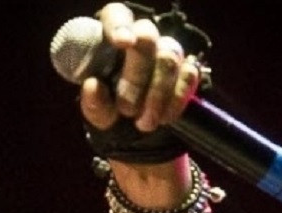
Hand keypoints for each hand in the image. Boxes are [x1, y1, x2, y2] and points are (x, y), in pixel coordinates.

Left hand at [80, 3, 205, 132]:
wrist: (136, 129)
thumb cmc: (111, 110)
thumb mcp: (97, 111)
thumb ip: (93, 103)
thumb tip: (93, 86)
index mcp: (112, 38)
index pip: (116, 15)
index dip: (119, 25)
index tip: (122, 42)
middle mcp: (142, 37)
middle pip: (147, 37)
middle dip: (137, 76)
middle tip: (126, 110)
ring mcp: (167, 51)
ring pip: (169, 57)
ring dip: (157, 94)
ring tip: (144, 123)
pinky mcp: (186, 68)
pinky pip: (188, 75)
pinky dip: (176, 100)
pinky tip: (163, 118)